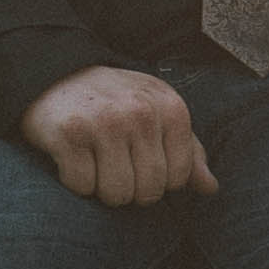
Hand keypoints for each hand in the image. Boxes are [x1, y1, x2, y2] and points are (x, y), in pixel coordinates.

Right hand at [20, 65, 216, 207]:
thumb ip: (188, 151)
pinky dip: (75, 182)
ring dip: (103, 189)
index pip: (178, 178)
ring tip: (96, 164)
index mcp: (170, 108)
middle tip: (115, 167)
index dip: (158, 182)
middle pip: (148, 191)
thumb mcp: (158, 114)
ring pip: (116, 194)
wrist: (57, 74)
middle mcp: (140, 113)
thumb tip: (210, 188)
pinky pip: (81, 186)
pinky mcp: (69, 134)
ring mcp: (104, 122)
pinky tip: (74, 158)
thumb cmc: (116, 102)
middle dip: (131, 190)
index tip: (140, 165)